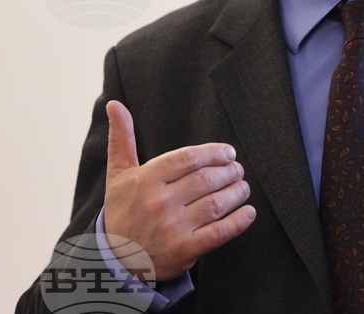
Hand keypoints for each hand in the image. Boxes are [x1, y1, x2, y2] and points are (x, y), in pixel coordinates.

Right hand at [103, 100, 256, 281]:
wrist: (114, 260)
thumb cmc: (122, 210)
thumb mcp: (117, 174)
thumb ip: (122, 138)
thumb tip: (115, 104)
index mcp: (145, 180)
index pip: (189, 158)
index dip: (214, 153)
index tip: (228, 153)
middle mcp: (158, 203)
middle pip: (206, 179)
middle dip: (229, 171)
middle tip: (238, 169)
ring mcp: (172, 228)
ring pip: (216, 203)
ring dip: (236, 192)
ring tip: (242, 186)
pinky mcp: (184, 250)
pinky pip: (219, 233)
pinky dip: (238, 221)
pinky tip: (249, 212)